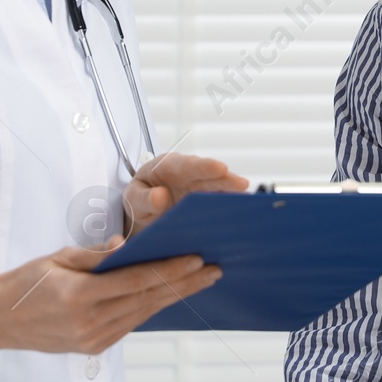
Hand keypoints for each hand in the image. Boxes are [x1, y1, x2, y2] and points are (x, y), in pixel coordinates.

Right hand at [0, 244, 221, 353]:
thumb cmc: (25, 282)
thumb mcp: (57, 258)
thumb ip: (93, 255)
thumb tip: (128, 247)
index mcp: (79, 296)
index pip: (135, 281)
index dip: (169, 270)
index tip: (195, 259)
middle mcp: (89, 323)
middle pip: (147, 300)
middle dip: (184, 284)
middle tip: (213, 270)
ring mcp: (93, 339)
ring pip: (143, 314)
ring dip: (175, 297)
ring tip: (201, 281)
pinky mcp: (95, 347)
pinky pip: (131, 324)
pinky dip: (153, 308)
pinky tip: (171, 296)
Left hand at [123, 152, 247, 235]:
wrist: (145, 217)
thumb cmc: (139, 203)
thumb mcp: (134, 201)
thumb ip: (143, 199)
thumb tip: (160, 196)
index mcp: (167, 167)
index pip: (186, 165)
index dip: (204, 166)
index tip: (220, 168)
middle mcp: (187, 174)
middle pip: (208, 175)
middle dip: (225, 179)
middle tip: (242, 184)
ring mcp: (200, 188)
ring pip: (219, 188)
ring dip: (232, 193)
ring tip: (247, 199)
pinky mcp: (208, 201)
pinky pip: (220, 202)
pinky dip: (230, 207)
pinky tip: (242, 213)